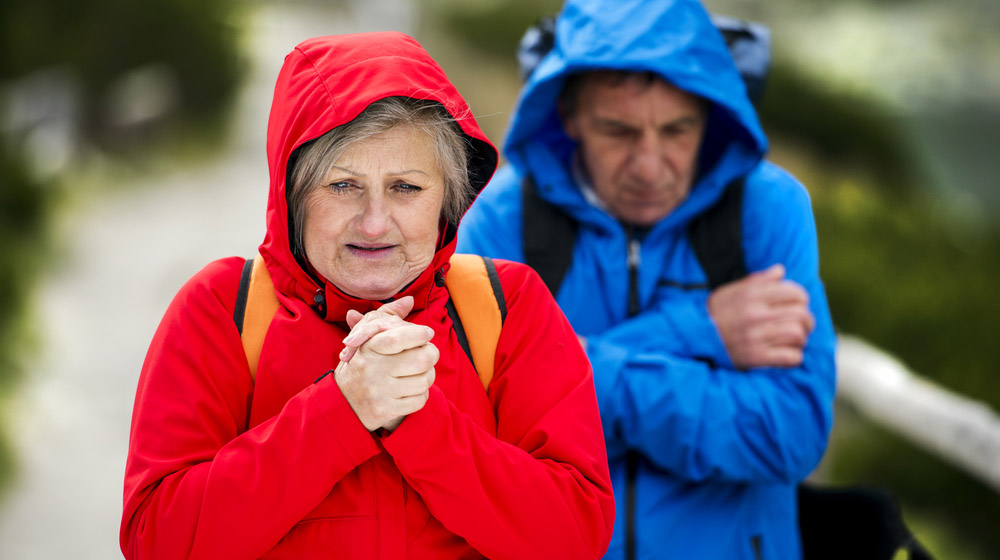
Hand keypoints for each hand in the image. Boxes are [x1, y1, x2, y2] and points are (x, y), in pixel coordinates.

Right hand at [335, 298, 438, 430]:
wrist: (341, 402)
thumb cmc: (361, 363)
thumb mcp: (366, 336)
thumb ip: (387, 315)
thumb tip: (409, 300)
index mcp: (369, 348)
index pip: (398, 338)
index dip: (419, 334)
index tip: (427, 332)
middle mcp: (374, 369)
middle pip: (421, 359)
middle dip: (431, 354)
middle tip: (428, 353)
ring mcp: (380, 392)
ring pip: (425, 380)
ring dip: (428, 375)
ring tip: (420, 371)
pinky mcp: (386, 410)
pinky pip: (420, 400)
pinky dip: (421, 394)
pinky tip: (412, 388)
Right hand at [708, 264, 814, 368]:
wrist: (694, 336)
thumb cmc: (716, 311)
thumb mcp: (733, 289)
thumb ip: (759, 279)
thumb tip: (781, 271)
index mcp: (752, 295)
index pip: (794, 293)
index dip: (801, 298)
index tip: (797, 305)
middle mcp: (756, 315)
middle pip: (801, 314)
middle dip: (807, 320)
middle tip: (803, 324)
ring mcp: (756, 337)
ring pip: (797, 334)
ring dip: (801, 337)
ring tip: (796, 339)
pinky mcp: (756, 358)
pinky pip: (790, 357)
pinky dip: (794, 356)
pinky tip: (788, 353)